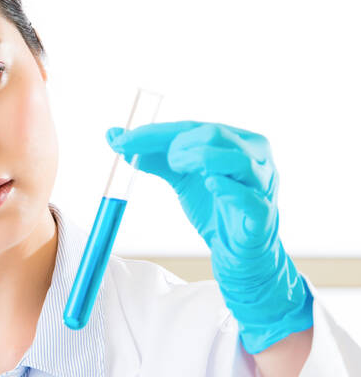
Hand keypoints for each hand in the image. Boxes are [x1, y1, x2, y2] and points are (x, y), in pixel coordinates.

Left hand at [106, 119, 313, 352]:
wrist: (236, 251)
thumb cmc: (213, 207)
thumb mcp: (181, 178)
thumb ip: (153, 157)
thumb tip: (114, 137)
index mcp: (236, 139)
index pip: (193, 126)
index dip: (155, 132)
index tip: (121, 141)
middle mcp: (254, 156)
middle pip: (216, 134)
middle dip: (181, 145)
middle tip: (165, 164)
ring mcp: (261, 184)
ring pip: (238, 160)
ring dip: (202, 159)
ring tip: (179, 168)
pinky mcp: (262, 214)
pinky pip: (248, 198)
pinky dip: (228, 189)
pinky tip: (210, 185)